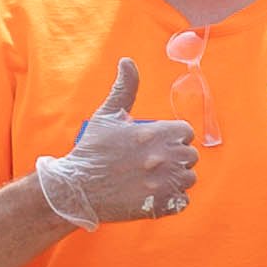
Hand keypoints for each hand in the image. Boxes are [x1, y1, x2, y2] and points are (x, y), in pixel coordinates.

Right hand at [32, 62, 201, 229]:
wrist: (76, 188)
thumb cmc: (92, 150)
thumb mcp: (107, 115)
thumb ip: (124, 88)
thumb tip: (127, 61)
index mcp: (155, 134)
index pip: (185, 132)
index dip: (174, 137)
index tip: (158, 144)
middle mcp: (164, 157)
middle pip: (190, 156)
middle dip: (176, 158)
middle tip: (153, 163)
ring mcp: (163, 183)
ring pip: (188, 179)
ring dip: (176, 179)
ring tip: (152, 179)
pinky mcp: (161, 205)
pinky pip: (183, 201)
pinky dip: (173, 200)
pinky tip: (153, 194)